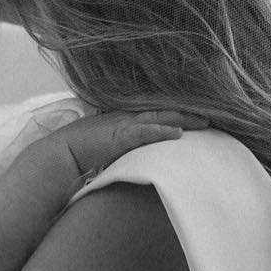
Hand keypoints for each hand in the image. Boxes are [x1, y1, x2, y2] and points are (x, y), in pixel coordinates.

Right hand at [54, 109, 207, 180]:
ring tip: (204, 123)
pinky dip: (162, 131)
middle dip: (187, 114)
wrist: (60, 155)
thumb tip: (137, 158)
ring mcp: (123, 125)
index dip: (176, 114)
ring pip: (159, 118)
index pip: (155, 114)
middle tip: (210, 118)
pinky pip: (145, 132)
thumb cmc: (80, 154)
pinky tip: (178, 134)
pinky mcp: (118, 137)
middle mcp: (126, 118)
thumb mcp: (107, 147)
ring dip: (182, 119)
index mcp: (124, 119)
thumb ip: (123, 148)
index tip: (195, 117)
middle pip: (163, 112)